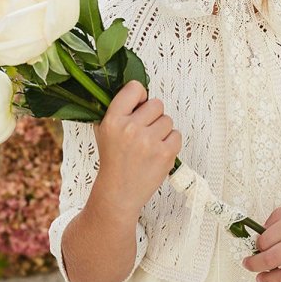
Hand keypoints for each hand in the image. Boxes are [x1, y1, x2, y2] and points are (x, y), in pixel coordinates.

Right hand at [92, 80, 181, 219]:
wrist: (118, 192)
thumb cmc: (113, 160)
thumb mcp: (103, 130)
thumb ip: (117, 109)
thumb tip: (136, 91)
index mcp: (113, 119)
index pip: (135, 88)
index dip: (140, 97)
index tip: (139, 106)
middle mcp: (130, 128)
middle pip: (156, 104)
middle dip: (153, 116)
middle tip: (144, 131)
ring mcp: (148, 142)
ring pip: (168, 120)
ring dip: (162, 130)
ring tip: (149, 144)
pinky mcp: (165, 154)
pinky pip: (177, 135)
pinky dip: (170, 143)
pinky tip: (157, 152)